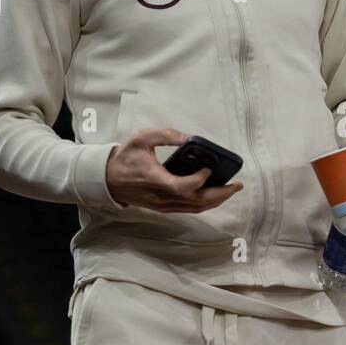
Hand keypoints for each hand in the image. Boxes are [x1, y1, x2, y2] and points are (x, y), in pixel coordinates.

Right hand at [105, 128, 243, 212]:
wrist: (108, 179)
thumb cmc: (125, 158)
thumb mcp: (141, 138)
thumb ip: (165, 135)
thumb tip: (188, 138)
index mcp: (155, 180)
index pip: (182, 186)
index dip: (198, 180)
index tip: (208, 168)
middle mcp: (161, 197)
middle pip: (196, 202)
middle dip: (220, 194)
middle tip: (237, 184)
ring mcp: (164, 204)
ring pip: (195, 208)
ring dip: (216, 200)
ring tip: (231, 189)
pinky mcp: (164, 207)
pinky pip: (189, 209)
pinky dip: (205, 204)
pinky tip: (216, 196)